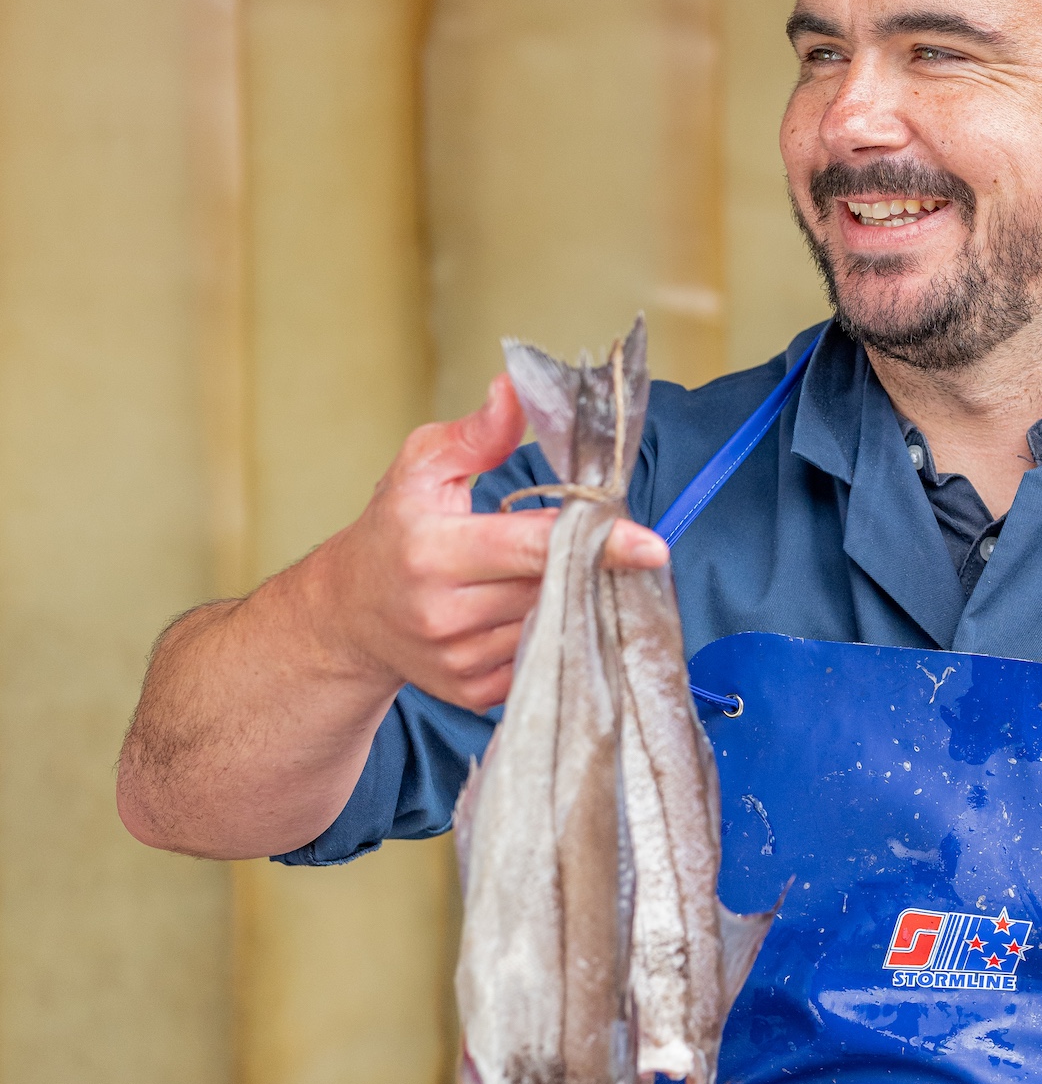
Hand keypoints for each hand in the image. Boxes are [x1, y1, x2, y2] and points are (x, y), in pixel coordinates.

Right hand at [299, 373, 666, 713]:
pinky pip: (541, 659)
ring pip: (554, 625)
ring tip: (558, 570)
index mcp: (433, 550)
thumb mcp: (421, 467)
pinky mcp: (473, 693)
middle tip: (597, 538)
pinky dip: (553, 631)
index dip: (596, 544)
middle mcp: (444, 613)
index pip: (531, 547)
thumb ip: (477, 433)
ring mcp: (459, 660)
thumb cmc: (393, 529)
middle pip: (552, 586)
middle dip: (584, 561)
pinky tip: (537, 607)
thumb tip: (516, 391)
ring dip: (572, 597)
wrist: (348, 612)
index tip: (652, 546)